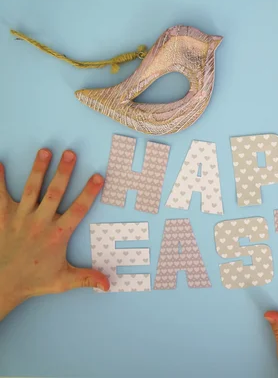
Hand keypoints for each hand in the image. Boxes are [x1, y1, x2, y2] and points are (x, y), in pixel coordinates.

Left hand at [0, 149, 108, 320]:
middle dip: (63, 172)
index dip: (89, 192)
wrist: (2, 285)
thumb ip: (87, 278)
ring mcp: (20, 218)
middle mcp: (40, 222)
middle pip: (55, 192)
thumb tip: (109, 284)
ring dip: (38, 169)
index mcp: (57, 234)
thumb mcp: (63, 281)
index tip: (98, 176)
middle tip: (70, 154)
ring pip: (31, 189)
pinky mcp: (2, 218)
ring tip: (45, 151)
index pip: (78, 209)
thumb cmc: (33, 281)